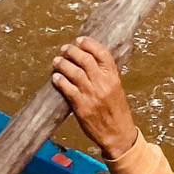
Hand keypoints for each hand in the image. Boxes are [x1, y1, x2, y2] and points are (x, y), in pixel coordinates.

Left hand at [51, 38, 138, 161]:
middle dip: (72, 51)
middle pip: (85, 60)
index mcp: (113, 76)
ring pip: (75, 72)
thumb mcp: (116, 88)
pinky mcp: (82, 106)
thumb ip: (104, 75)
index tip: (79, 40)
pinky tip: (55, 77)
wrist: (117, 132)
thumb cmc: (116, 110)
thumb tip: (87, 60)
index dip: (89, 44)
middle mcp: (103, 83)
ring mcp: (92, 94)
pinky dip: (60, 81)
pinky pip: (68, 90)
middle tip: (65, 49)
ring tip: (57, 61)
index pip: (101, 53)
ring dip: (63, 64)